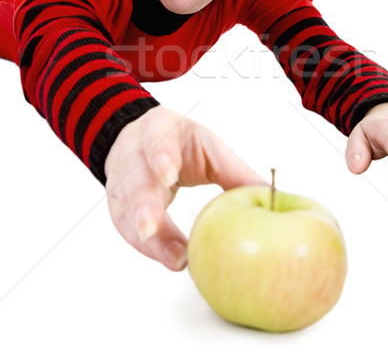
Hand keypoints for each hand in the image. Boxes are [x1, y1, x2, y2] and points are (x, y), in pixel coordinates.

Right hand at [104, 105, 265, 270]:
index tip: (168, 176)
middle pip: (135, 180)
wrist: (139, 138)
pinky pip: (124, 225)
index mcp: (159, 130)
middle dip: (143, 204)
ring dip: (144, 233)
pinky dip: (143, 243)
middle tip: (153, 228)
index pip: (155, 140)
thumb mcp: (209, 148)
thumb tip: (271, 197)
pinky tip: (162, 256)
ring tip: (169, 256)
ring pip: (125, 207)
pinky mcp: (116, 201)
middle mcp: (133, 153)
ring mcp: (120, 178)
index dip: (160, 157)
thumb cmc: (180, 143)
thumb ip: (235, 172)